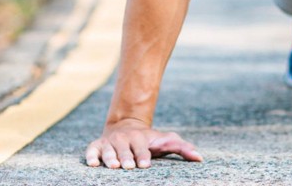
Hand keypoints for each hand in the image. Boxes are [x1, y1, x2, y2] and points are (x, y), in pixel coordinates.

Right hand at [85, 118, 202, 168]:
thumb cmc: (149, 140)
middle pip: (125, 150)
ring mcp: (110, 142)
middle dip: (126, 158)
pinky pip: (91, 150)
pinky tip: (93, 163)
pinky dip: (91, 156)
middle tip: (128, 166)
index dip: (143, 156)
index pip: (143, 148)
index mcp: (140, 138)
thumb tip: (200, 158)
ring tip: (112, 166)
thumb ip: (182, 148)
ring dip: (110, 158)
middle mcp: (124, 139)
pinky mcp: (96, 146)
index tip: (145, 164)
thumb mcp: (165, 141)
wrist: (126, 125)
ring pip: (108, 150)